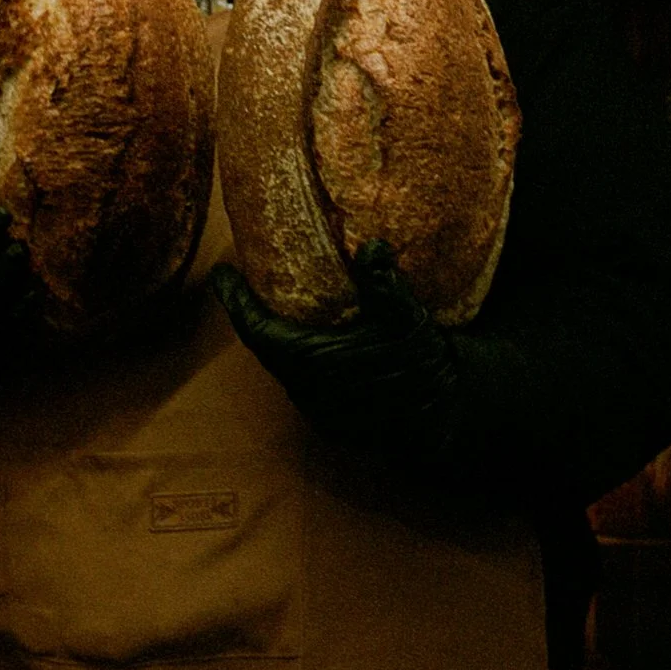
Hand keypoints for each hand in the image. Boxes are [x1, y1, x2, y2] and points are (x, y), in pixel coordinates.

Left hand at [210, 240, 465, 470]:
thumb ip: (384, 283)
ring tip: (282, 308)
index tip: (222, 274)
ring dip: (281, 339)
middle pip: (267, 347)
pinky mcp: (336, 423)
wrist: (448, 419)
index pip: (256, 328)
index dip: (235, 300)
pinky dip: (303, 359)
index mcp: (311, 362)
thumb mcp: (406, 318)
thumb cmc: (424, 368)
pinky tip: (318, 342)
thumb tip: (371, 246)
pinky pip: (306, 384)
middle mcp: (307, 391)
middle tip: (250, 284)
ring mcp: (321, 411)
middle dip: (256, 316)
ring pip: (287, 369)